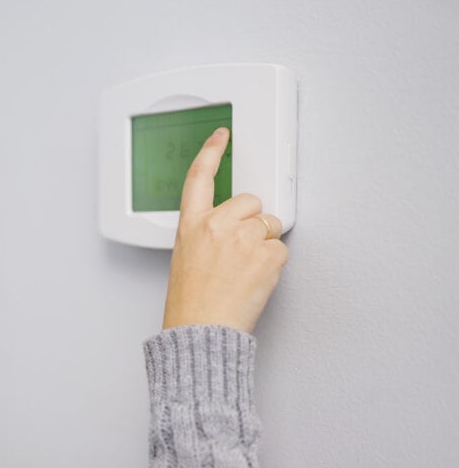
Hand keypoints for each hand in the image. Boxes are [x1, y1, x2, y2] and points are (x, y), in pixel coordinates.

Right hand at [162, 128, 288, 333]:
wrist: (201, 330)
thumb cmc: (191, 303)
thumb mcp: (186, 259)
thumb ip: (207, 234)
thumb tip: (233, 226)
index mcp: (191, 225)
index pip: (199, 178)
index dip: (211, 152)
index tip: (222, 136)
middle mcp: (216, 225)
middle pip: (251, 201)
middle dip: (253, 221)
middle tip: (240, 251)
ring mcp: (243, 238)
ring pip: (270, 226)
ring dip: (264, 245)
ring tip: (245, 271)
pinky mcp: (266, 255)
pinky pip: (281, 249)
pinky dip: (273, 264)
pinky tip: (255, 280)